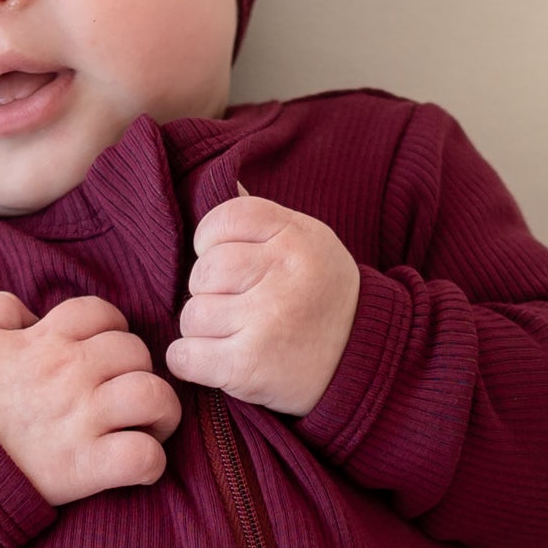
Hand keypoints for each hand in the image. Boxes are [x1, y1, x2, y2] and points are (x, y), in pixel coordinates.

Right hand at [0, 290, 180, 504]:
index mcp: (44, 340)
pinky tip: (137, 468)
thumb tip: (28, 311)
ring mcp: (82, 420)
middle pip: (137, 350)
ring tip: (150, 426)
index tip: (102, 354)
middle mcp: (70, 373)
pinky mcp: (85, 467)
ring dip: (161, 411)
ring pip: (154, 396)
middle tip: (125, 394)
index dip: (110, 329)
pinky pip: (144, 457)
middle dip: (137, 369)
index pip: (102, 313)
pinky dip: (150, 464)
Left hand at [166, 195, 361, 416]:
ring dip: (202, 331)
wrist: (363, 362)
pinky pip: (185, 355)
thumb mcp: (309, 244)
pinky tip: (215, 361)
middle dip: (208, 292)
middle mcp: (282, 276)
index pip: (224, 219)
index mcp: (296, 238)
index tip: (227, 265)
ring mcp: (265, 322)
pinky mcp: (248, 365)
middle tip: (237, 308)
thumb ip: (264, 221)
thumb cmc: (323, 299)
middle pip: (203, 271)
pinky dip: (190, 361)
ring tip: (235, 337)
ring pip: (192, 315)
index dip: (211, 242)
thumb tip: (224, 182)